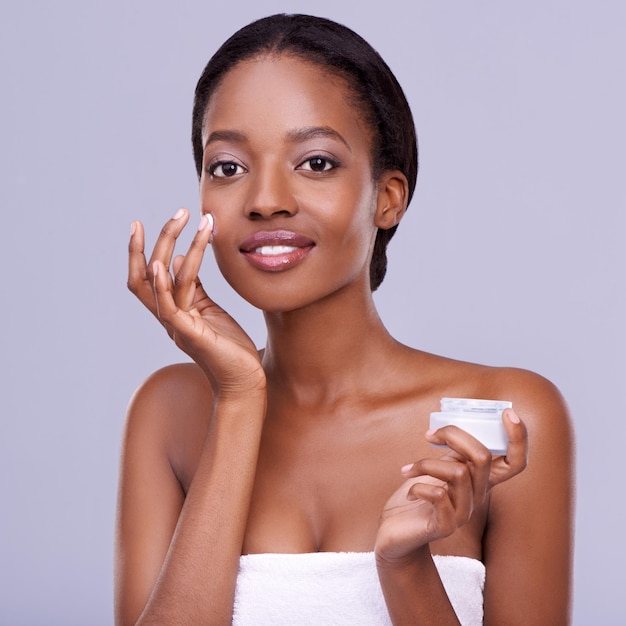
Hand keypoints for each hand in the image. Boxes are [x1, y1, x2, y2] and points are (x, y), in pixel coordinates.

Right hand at [128, 208, 265, 396]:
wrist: (244, 380)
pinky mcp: (191, 336)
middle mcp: (169, 317)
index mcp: (172, 310)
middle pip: (148, 274)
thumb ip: (194, 287)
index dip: (139, 251)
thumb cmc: (228, 346)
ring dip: (176, 247)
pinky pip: (171, 308)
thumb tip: (180, 259)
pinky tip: (166, 264)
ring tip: (194, 221)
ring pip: (165, 282)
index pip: (145, 277)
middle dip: (160, 239)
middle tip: (179, 212)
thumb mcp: (209, 309)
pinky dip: (164, 285)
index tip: (140, 223)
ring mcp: (177, 327)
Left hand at [375, 409, 526, 563]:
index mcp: (479, 480)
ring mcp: (463, 513)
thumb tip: (457, 426)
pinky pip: (438, 495)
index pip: (515, 462)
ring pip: (458, 473)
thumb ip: (453, 453)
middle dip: (454, 435)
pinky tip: (409, 491)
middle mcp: (478, 496)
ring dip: (427, 463)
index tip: (508, 413)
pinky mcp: (445, 526)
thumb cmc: (417, 497)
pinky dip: (419, 485)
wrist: (396, 532)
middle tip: (430, 435)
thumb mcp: (438, 469)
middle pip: (482, 457)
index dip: (519, 438)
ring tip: (409, 469)